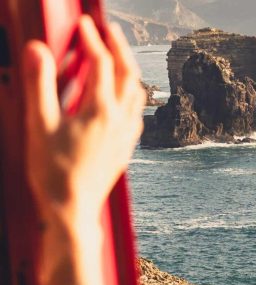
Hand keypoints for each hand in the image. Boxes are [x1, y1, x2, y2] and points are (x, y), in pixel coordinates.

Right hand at [23, 16, 144, 236]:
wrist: (73, 208)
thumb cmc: (54, 170)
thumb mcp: (40, 124)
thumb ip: (39, 84)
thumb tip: (37, 49)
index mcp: (101, 111)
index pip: (101, 63)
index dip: (92, 39)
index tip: (84, 23)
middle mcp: (121, 120)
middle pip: (127, 74)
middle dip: (118, 47)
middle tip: (107, 29)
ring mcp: (127, 135)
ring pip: (137, 93)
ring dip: (128, 69)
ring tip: (116, 56)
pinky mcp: (126, 147)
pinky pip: (136, 113)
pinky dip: (131, 94)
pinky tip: (122, 97)